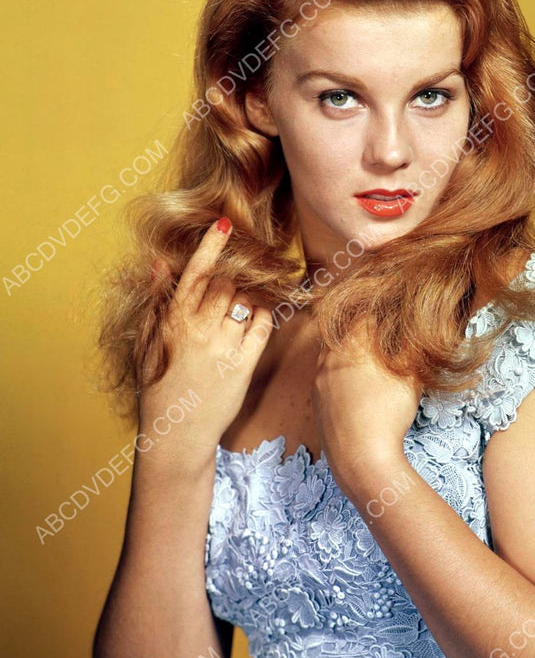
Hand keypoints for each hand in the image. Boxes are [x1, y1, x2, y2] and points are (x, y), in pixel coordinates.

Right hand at [138, 219, 273, 454]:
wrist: (176, 434)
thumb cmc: (158, 387)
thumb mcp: (148, 343)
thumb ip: (157, 301)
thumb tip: (161, 262)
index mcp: (173, 321)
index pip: (196, 273)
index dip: (211, 245)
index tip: (223, 224)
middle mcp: (200, 330)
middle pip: (227, 283)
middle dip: (231, 278)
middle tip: (230, 287)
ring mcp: (225, 347)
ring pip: (246, 301)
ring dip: (247, 296)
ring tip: (238, 308)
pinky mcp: (244, 364)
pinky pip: (263, 325)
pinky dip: (264, 314)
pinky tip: (255, 318)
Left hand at [312, 319, 422, 497]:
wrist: (361, 457)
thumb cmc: (388, 412)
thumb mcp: (410, 375)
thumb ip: (411, 348)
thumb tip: (414, 330)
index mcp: (351, 344)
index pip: (363, 316)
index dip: (380, 316)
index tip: (393, 322)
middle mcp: (329, 358)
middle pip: (343, 333)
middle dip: (362, 334)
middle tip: (383, 341)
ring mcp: (319, 381)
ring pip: (332, 356)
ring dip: (349, 355)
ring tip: (372, 366)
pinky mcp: (317, 403)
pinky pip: (327, 379)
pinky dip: (341, 378)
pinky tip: (358, 391)